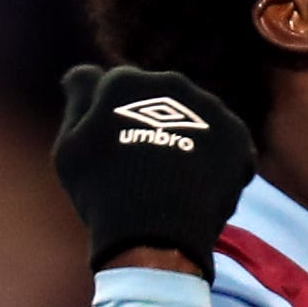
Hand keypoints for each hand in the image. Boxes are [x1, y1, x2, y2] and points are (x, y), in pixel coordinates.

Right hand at [53, 66, 256, 273]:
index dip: (115, 121)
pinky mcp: (237, 135)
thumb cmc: (102, 192)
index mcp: (125, 81)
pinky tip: (200, 188)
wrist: (154, 233)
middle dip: (156, 123)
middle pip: (161, 101)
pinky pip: (225, 144)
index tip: (115, 151)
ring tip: (177, 182)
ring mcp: (209, 107)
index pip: (119, 91)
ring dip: (189, 140)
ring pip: (196, 119)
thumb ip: (80, 101)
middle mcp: (171, 83)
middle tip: (148, 169)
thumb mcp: (70, 145)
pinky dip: (217, 162)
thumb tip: (88, 73)